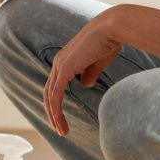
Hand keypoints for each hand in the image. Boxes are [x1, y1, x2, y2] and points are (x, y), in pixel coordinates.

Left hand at [43, 6, 124, 136]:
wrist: (111, 28)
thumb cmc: (108, 41)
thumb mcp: (97, 62)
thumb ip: (89, 73)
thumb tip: (85, 84)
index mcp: (65, 61)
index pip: (54, 86)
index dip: (56, 103)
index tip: (61, 119)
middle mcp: (59, 63)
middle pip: (48, 93)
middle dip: (52, 113)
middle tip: (59, 129)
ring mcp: (60, 65)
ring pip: (50, 96)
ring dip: (53, 115)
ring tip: (61, 131)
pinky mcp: (65, 68)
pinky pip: (56, 94)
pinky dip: (56, 109)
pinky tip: (59, 121)